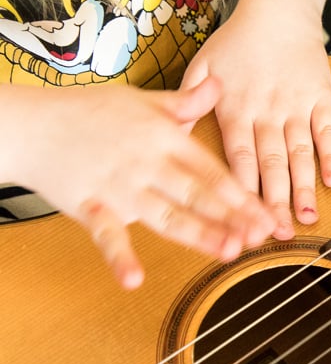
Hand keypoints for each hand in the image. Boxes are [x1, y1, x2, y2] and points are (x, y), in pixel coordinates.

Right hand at [1, 78, 275, 288]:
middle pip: (198, 195)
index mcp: (165, 138)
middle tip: (261, 238)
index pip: (213, 171)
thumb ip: (185, 101)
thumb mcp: (142, 100)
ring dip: (198, 234)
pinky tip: (134, 279)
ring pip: (166, 215)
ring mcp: (119, 187)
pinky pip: (106, 235)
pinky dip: (119, 257)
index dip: (244, 195)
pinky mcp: (89, 206)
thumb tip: (219, 84)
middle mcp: (147, 163)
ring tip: (227, 252)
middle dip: (232, 217)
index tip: (269, 216)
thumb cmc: (87, 112)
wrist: (29, 124)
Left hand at [180, 0, 330, 240]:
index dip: (241, 194)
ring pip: (301, 153)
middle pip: (272, 164)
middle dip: (275, 202)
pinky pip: (328, 132)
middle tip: (277, 234)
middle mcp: (267, 112)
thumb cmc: (237, 42)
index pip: (238, 159)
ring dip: (304, 187)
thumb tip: (171, 138)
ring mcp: (297, 107)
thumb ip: (188, 103)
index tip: (241, 223)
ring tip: (307, 217)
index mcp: (235, 109)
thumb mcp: (202, 66)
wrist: (279, 12)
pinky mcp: (321, 99)